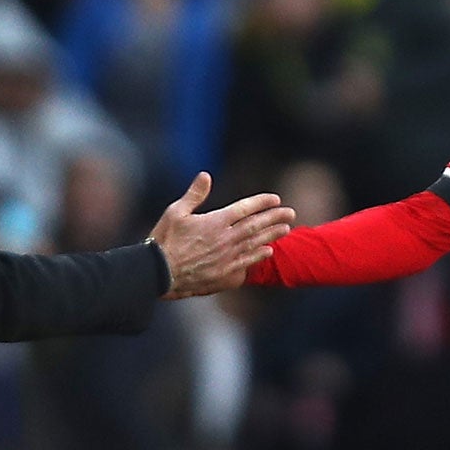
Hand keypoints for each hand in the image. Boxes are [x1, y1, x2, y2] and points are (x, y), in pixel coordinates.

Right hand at [147, 173, 292, 299]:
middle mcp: (225, 238)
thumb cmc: (164, 241)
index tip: (275, 199)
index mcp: (215, 221)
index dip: (262, 202)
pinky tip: (268, 251)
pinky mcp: (223, 273)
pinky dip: (259, 256)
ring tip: (286, 229)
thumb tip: (206, 175)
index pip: (244, 208)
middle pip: (256, 225)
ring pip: (255, 243)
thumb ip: (194, 195)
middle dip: (275, 217)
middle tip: (291, 213)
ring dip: (272, 235)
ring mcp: (226, 257)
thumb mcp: (176, 212)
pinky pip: (246, 262)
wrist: (159, 273)